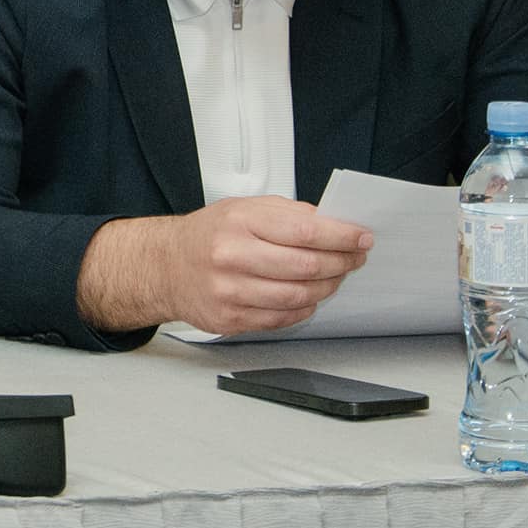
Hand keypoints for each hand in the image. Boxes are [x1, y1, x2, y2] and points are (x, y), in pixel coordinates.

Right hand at [77, 196, 373, 334]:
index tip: (362, 238)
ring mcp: (229, 291)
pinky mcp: (230, 319)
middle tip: (354, 259)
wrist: (166, 266)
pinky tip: (307, 296)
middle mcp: (231, 255)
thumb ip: (287, 215)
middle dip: (341, 263)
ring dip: (326, 288)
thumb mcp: (244, 208)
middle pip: (306, 266)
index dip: (341, 236)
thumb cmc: (209, 235)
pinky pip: (282, 318)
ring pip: (299, 296)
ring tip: (333, 277)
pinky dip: (303, 308)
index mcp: (239, 221)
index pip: (305, 230)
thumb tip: (333, 225)